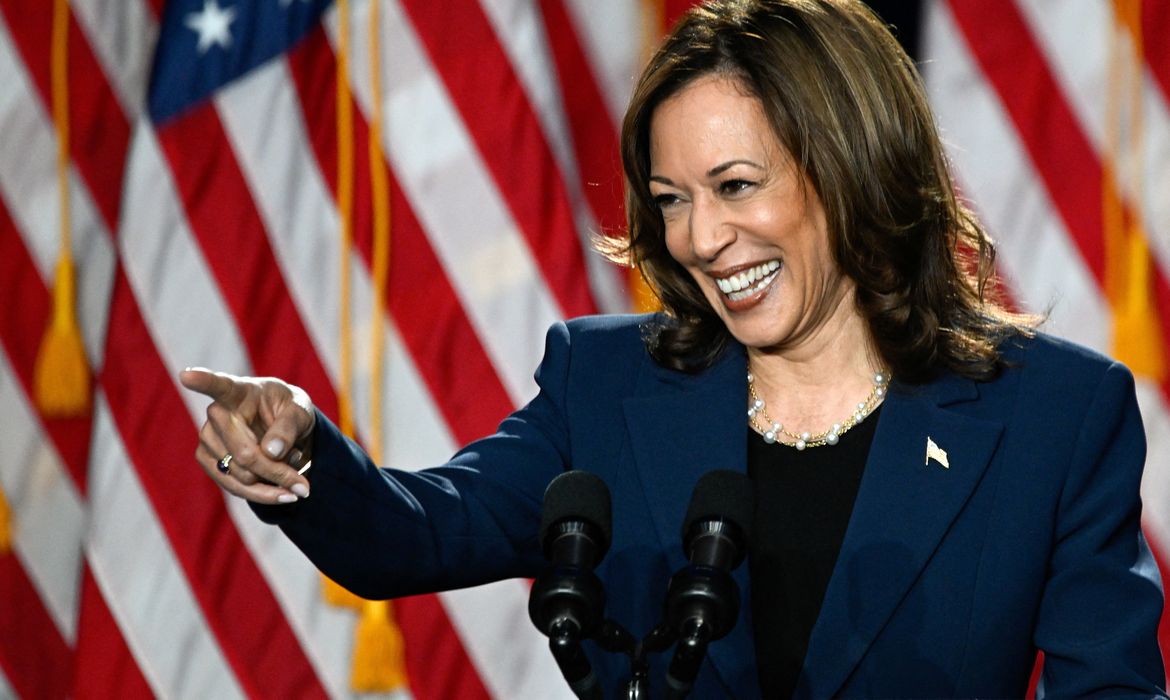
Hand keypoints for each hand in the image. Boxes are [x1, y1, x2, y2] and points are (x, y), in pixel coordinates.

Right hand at [179, 367, 315, 504]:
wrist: (281, 429)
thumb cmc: (289, 411)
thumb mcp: (300, 411)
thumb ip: (288, 427)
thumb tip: (271, 452)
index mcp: (239, 391)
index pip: (218, 384)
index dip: (202, 380)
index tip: (186, 374)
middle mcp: (217, 413)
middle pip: (245, 454)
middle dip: (278, 472)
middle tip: (304, 485)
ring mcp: (208, 438)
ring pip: (242, 476)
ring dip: (274, 482)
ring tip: (292, 470)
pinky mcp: (208, 461)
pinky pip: (236, 488)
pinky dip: (263, 494)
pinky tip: (282, 489)